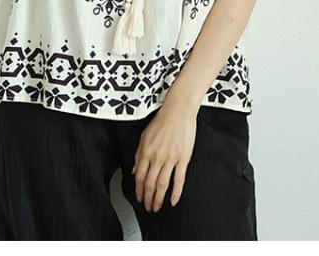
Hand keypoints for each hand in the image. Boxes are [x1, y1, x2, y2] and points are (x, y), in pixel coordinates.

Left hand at [132, 95, 198, 212]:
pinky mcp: (183, 158)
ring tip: (157, 207)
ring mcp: (171, 158)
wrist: (178, 110)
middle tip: (148, 207)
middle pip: (150, 183)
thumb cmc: (161, 121)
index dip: (139, 190)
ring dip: (159, 198)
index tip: (139, 198)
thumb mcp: (144, 136)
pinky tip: (173, 201)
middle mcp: (157, 157)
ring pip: (163, 184)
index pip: (140, 177)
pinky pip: (179, 179)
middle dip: (148, 198)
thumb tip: (135, 171)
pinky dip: (176, 193)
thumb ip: (139, 154)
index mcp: (146, 151)